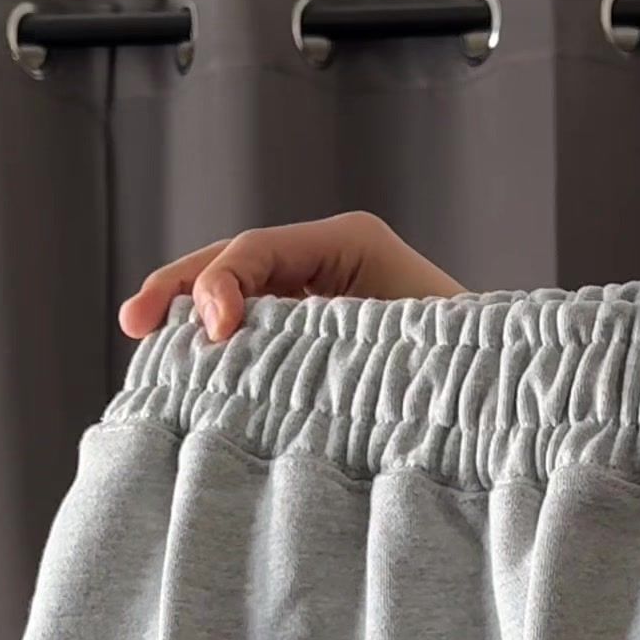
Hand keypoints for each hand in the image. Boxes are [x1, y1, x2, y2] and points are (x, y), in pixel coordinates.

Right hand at [118, 209, 461, 342]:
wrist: (505, 397)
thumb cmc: (471, 364)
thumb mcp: (404, 339)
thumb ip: (330, 332)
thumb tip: (248, 341)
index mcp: (351, 242)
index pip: (261, 246)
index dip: (224, 282)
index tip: (212, 327)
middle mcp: (326, 261)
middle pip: (233, 262)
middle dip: (179, 288)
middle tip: (133, 322)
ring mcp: (314, 297)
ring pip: (234, 298)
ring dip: (188, 320)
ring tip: (144, 348)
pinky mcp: (311, 338)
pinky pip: (252, 334)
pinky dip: (215, 350)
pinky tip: (183, 373)